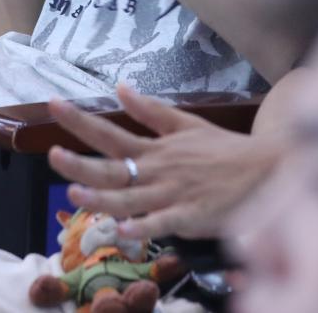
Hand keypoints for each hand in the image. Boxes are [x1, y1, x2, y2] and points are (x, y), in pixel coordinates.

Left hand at [47, 86, 283, 241]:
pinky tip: (122, 230)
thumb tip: (120, 87)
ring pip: (130, 198)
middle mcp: (158, 170)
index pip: (110, 133)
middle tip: (53, 155)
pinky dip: (142, 228)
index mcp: (155, 148)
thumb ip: (150, 110)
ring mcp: (172, 194)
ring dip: (102, 196)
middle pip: (112, 168)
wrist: (264, 169)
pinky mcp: (189, 216)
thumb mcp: (185, 123)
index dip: (79, 121)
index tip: (53, 104)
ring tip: (74, 193)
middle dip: (80, 162)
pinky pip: (161, 223)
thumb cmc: (223, 149)